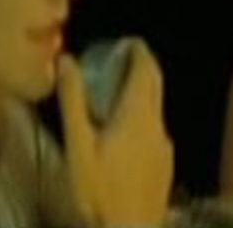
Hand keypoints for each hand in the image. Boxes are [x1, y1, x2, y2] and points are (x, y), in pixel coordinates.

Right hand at [58, 41, 174, 226]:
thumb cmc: (99, 191)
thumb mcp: (78, 145)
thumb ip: (73, 101)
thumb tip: (67, 60)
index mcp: (138, 114)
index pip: (146, 68)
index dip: (138, 50)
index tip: (125, 42)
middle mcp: (158, 125)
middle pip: (154, 85)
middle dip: (140, 67)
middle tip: (118, 60)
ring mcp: (165, 146)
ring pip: (155, 108)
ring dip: (139, 93)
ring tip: (113, 94)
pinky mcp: (165, 164)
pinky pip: (155, 129)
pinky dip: (141, 117)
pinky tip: (122, 133)